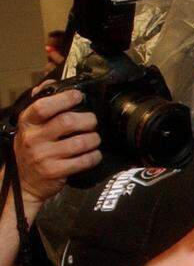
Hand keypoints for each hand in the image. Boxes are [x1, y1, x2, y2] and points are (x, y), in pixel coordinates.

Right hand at [13, 88, 100, 206]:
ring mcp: (43, 156)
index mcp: (27, 123)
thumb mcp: (30, 126)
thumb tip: (51, 82)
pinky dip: (94, 156)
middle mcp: (33, 138)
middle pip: (67, 122)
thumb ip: (40, 104)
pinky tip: (94, 154)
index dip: (64, 99)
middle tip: (93, 122)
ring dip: (94, 139)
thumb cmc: (32, 148)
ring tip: (95, 138)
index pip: (43, 106)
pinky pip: (83, 161)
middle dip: (87, 120)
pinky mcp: (55, 172)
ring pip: (79, 142)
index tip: (78, 96)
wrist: (25, 182)